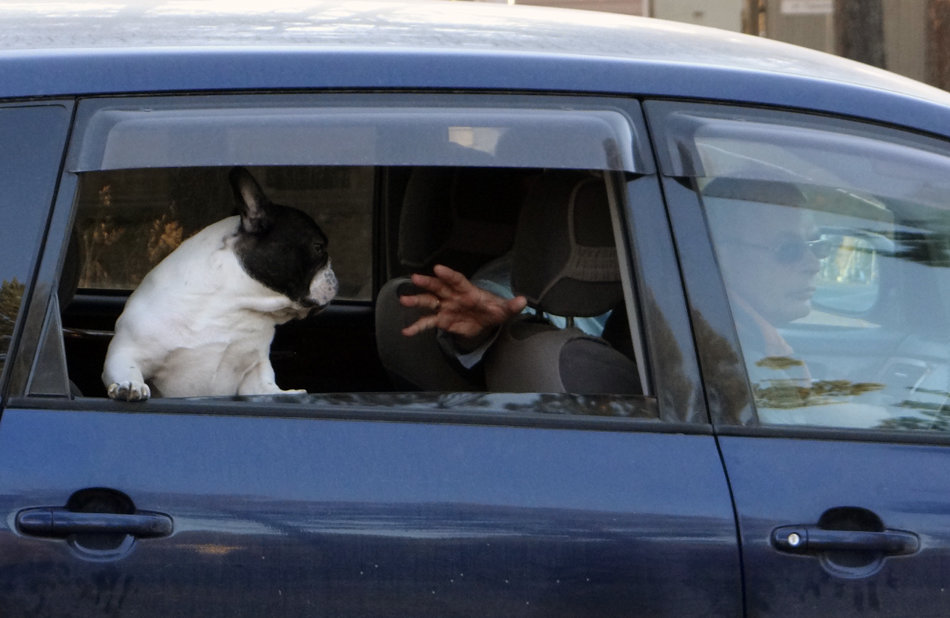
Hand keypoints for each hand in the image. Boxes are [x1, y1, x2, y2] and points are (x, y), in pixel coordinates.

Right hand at [400, 264, 526, 343]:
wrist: (486, 320)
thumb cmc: (493, 310)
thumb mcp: (504, 309)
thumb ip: (511, 305)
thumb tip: (523, 300)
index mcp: (467, 291)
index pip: (457, 280)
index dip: (448, 274)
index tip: (437, 269)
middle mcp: (453, 296)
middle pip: (438, 287)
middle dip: (427, 283)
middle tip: (415, 279)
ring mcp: (445, 307)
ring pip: (429, 302)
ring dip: (416, 301)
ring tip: (403, 300)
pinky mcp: (442, 320)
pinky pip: (427, 322)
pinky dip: (417, 326)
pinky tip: (406, 331)